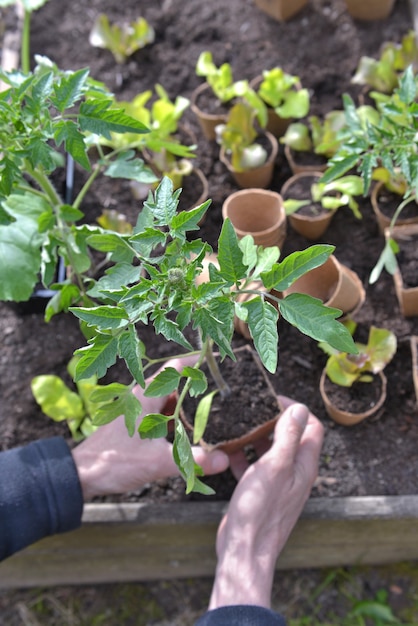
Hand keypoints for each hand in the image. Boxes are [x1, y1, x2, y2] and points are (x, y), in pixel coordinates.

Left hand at [71, 357, 229, 499]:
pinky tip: (182, 435)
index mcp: (145, 397)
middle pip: (173, 385)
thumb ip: (191, 460)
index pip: (175, 368)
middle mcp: (140, 400)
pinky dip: (172, 421)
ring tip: (205, 415)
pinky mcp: (132, 427)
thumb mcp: (157, 462)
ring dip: (183, 407)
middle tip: (217, 394)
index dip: (195, 362)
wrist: (80, 475)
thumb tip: (223, 459)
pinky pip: (158, 417)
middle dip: (194, 388)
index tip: (214, 358)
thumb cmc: (114, 462)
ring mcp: (135, 413)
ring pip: (165, 402)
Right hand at [209, 399, 323, 609]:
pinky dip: (244, 457)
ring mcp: (278, 485)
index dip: (296, 410)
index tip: (273, 400)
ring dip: (256, 438)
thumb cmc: (261, 508)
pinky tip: (226, 451)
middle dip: (272, 421)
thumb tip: (300, 409)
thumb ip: (288, 436)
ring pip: (270, 452)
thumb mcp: (275, 466)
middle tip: (251, 410)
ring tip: (237, 426)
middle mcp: (295, 474)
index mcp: (304, 465)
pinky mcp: (260, 493)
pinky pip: (254, 468)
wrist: (245, 550)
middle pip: (290, 437)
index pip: (312, 427)